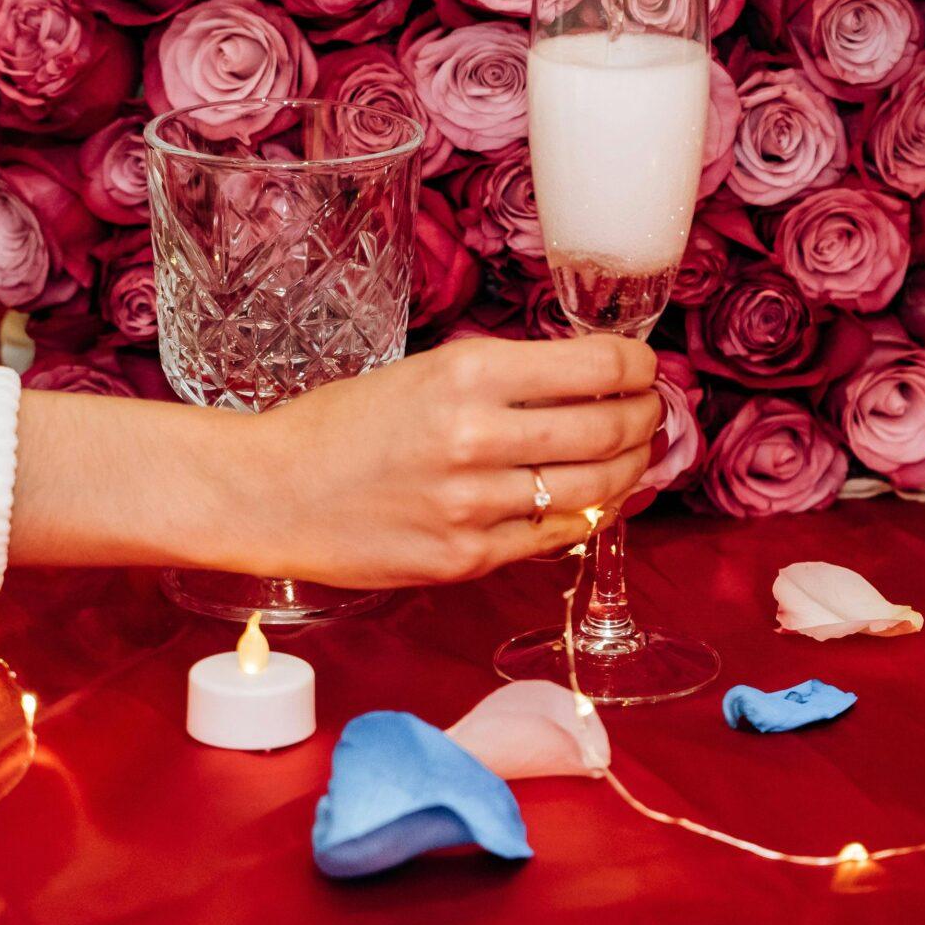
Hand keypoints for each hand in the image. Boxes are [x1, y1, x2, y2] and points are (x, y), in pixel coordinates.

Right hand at [217, 334, 661, 586]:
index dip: (638, 367)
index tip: (644, 367)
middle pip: (610, 428)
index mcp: (470, 373)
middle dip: (646, 417)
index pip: (598, 367)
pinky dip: (590, 513)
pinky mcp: (468, 557)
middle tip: (651, 411)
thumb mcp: (430, 370)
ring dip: (632, 469)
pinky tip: (598, 498)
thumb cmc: (346, 423)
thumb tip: (592, 378)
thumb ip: (509, 376)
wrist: (274, 492)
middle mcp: (479, 436)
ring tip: (636, 454)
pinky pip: (557, 535)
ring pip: (596, 487)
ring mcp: (475, 505)